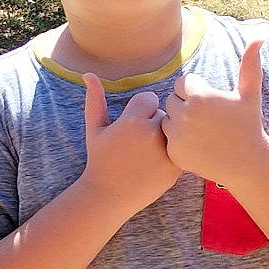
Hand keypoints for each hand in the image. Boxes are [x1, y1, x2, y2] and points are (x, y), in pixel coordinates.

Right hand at [80, 74, 180, 218]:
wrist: (109, 196)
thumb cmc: (100, 159)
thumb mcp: (94, 129)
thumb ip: (95, 99)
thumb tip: (88, 72)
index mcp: (133, 120)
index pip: (150, 99)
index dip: (140, 111)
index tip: (130, 126)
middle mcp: (153, 134)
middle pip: (164, 114)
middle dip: (153, 124)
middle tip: (138, 143)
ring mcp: (167, 151)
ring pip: (174, 131)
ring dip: (164, 137)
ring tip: (146, 152)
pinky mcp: (176, 167)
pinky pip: (180, 148)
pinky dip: (171, 153)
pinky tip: (153, 164)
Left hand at [161, 39, 268, 187]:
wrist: (247, 163)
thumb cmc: (248, 124)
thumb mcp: (249, 94)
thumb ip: (249, 64)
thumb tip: (259, 36)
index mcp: (199, 96)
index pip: (182, 83)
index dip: (197, 92)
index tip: (212, 104)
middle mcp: (184, 115)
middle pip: (172, 100)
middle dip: (186, 106)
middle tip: (207, 119)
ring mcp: (177, 135)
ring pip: (167, 119)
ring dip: (179, 122)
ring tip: (202, 131)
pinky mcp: (173, 152)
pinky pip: (167, 138)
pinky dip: (178, 141)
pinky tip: (197, 145)